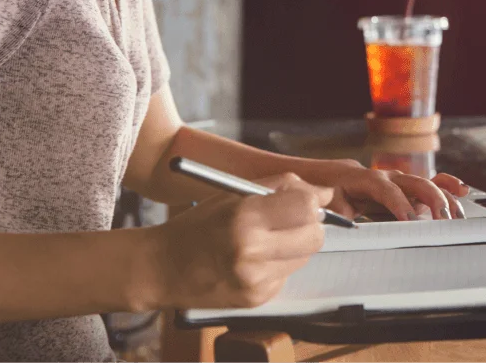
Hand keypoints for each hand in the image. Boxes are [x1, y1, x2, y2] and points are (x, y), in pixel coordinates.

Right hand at [151, 172, 332, 309]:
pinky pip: (287, 274)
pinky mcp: (257, 299)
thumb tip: (322, 192)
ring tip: (266, 239)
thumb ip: (280, 186)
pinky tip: (254, 259)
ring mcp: (256, 280)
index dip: (311, 201)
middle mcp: (252, 252)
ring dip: (295, 244)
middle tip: (292, 219)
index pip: (306, 207)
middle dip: (310, 225)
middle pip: (315, 236)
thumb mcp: (234, 193)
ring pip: (304, 257)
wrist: (163, 268)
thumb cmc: (199, 224)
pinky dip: (279, 263)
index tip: (306, 199)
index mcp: (245, 218)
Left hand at [305, 159, 470, 221]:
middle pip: (413, 183)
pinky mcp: (403, 188)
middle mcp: (386, 176)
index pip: (386, 189)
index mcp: (364, 178)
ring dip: (443, 198)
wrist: (323, 176)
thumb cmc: (323, 190)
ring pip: (425, 184)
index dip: (399, 204)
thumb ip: (333, 209)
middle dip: (430, 200)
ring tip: (457, 214)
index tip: (410, 221)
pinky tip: (463, 191)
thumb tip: (343, 220)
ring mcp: (397, 180)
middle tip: (442, 220)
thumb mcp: (323, 201)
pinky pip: (428, 184)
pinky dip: (446, 186)